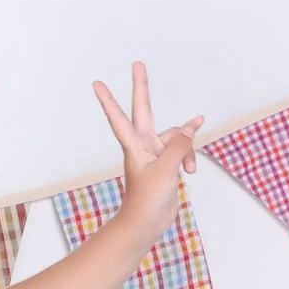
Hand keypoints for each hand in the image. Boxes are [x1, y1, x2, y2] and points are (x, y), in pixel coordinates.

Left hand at [92, 61, 203, 243]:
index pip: (119, 117)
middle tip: (137, 64)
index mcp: (134, 146)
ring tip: (188, 168)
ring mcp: (155, 153)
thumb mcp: (165, 170)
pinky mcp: (166, 163)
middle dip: (142, 88)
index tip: (97, 84)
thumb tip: (191, 126)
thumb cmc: (147, 201)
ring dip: (187, 149)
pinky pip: (183, 150)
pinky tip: (192, 170)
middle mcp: (142, 145)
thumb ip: (179, 145)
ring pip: (176, 137)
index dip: (109, 100)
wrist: (147, 223)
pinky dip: (190, 158)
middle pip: (144, 110)